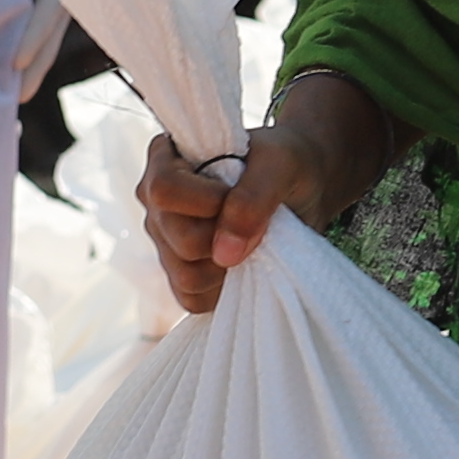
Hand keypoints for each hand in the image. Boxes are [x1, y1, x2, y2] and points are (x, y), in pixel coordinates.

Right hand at [135, 65, 407, 316]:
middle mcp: (155, 201)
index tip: (239, 192)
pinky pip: (192, 299)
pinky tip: (243, 265)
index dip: (206, 202)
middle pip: (176, 239)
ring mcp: (165, 240)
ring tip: (250, 242)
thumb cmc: (287, 163)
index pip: (165, 190)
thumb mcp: (280, 166)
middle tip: (254, 219)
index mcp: (166, 159)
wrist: (303, 187)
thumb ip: (252, 200)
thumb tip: (224, 254)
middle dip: (224, 237)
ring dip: (226, 266)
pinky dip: (222, 290)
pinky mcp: (181, 272)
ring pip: (184, 275)